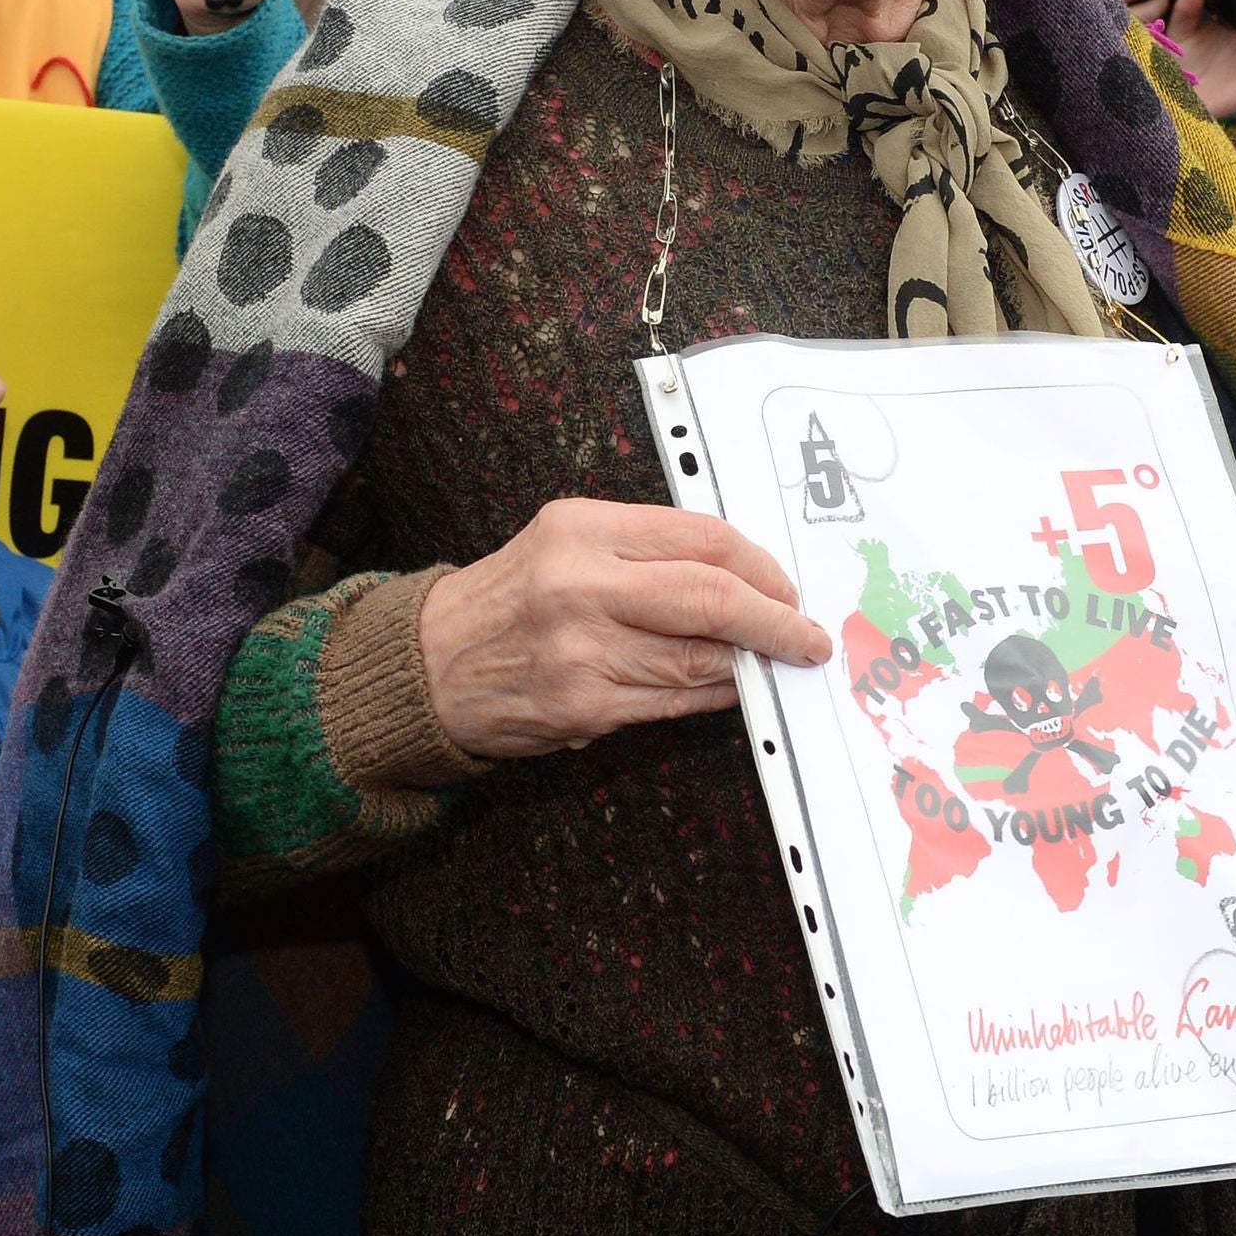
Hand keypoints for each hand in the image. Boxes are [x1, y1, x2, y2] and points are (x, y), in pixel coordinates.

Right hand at [417, 499, 831, 760]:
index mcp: (582, 528)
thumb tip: (746, 578)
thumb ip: (647, 551)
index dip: (761, 566)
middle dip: (775, 619)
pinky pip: (676, 702)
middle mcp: (581, 583)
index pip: (703, 539)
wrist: (431, 664)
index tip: (788, 587)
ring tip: (773, 662)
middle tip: (805, 635)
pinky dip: (715, 697)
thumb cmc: (513, 599)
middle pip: (712, 596)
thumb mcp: (568, 544)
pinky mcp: (584, 706)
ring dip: (750, 664)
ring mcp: (582, 649)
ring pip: (701, 658)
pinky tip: (732, 689)